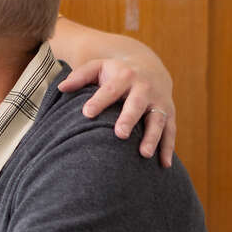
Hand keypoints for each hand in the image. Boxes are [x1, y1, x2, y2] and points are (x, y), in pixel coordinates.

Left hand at [58, 55, 176, 166]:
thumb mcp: (98, 67)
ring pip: (157, 120)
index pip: (109, 89)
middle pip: (136, 104)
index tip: (86, 113)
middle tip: (120, 134)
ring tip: (143, 154)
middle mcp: (144, 88)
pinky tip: (164, 165)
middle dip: (129, 118)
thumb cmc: (116, 72)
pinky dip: (168, 148)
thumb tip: (61, 88)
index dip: (99, 101)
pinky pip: (170, 132)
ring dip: (152, 137)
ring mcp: (159, 102)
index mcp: (125, 76)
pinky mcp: (169, 114)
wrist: (150, 67)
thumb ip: (80, 76)